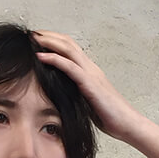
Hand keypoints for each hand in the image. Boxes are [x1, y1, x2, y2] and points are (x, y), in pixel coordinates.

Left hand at [34, 31, 158, 157]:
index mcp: (90, 72)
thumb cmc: (110, 117)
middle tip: (31, 33)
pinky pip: (70, 67)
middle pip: (68, 42)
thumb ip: (76, 94)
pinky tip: (40, 56)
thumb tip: (61, 96)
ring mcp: (91, 74)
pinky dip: (54, 59)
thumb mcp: (87, 103)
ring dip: (49, 41)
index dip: (54, 41)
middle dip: (48, 35)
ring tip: (32, 38)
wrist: (127, 124)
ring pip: (68, 49)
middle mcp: (90, 68)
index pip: (70, 48)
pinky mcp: (90, 84)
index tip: (37, 40)